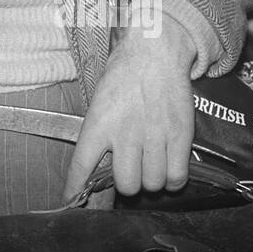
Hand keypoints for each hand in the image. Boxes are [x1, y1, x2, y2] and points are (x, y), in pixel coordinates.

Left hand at [63, 20, 195, 201]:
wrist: (154, 52)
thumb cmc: (124, 74)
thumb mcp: (100, 101)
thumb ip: (99, 133)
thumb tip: (96, 166)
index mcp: (99, 123)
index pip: (82, 166)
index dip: (76, 188)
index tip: (72, 200)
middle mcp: (125, 133)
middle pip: (126, 184)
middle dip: (128, 184)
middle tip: (131, 171)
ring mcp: (154, 136)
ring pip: (151, 184)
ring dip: (151, 181)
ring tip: (151, 166)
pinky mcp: (180, 136)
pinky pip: (176, 177)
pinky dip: (173, 180)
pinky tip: (169, 169)